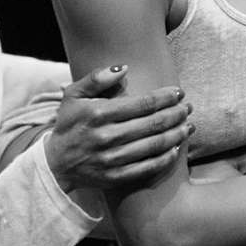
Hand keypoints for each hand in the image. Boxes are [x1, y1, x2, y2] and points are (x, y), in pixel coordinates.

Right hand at [45, 65, 192, 190]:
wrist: (55, 164)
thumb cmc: (69, 124)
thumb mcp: (74, 95)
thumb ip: (97, 78)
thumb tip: (123, 68)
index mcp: (99, 113)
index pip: (142, 103)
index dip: (165, 97)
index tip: (178, 92)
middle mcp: (107, 137)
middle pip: (153, 124)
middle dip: (176, 113)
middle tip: (188, 107)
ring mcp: (112, 159)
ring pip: (155, 145)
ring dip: (177, 134)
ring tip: (189, 125)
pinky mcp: (116, 177)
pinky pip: (148, 167)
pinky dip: (166, 157)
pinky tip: (177, 147)